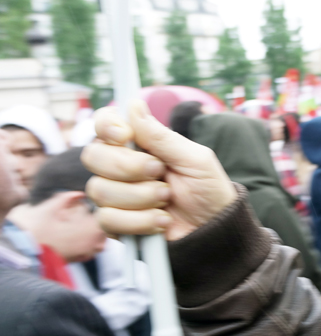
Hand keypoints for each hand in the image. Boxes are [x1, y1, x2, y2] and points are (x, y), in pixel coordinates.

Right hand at [82, 100, 236, 240]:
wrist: (213, 230)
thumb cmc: (208, 189)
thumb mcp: (195, 159)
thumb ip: (163, 137)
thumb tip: (134, 105)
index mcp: (138, 144)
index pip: (104, 124)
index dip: (107, 126)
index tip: (126, 135)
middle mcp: (119, 167)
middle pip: (93, 156)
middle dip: (129, 166)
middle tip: (160, 172)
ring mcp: (114, 196)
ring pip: (100, 190)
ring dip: (141, 197)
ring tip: (167, 199)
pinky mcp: (115, 224)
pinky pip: (108, 220)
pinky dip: (140, 221)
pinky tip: (161, 220)